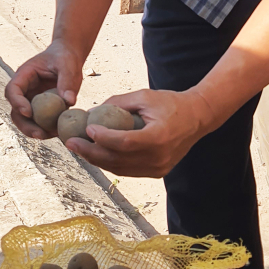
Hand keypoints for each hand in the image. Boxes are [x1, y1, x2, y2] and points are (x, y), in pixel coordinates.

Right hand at [4, 41, 84, 138]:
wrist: (69, 57)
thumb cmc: (65, 57)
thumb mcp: (68, 65)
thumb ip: (67, 80)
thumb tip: (69, 101)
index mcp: (24, 75)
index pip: (12, 90)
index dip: (17, 102)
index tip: (28, 112)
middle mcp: (25, 89)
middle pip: (15, 110)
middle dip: (25, 125)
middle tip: (39, 134)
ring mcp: (31, 100)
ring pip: (25, 120)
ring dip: (34, 130)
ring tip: (51, 135)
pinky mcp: (41, 108)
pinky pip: (39, 121)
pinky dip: (46, 129)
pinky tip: (57, 133)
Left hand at [64, 87, 216, 177]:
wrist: (197, 117)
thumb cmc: (170, 103)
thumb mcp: (143, 96)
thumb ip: (118, 103)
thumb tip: (91, 111)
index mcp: (158, 137)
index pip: (124, 142)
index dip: (102, 138)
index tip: (87, 128)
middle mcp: (158, 158)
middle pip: (117, 160)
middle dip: (90, 152)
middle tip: (70, 143)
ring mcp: (158, 168)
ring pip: (119, 168)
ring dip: (96, 159)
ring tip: (78, 148)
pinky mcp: (156, 172)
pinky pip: (127, 170)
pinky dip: (110, 162)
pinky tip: (95, 153)